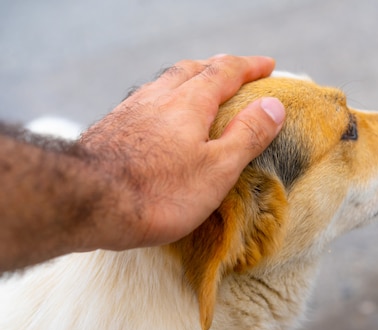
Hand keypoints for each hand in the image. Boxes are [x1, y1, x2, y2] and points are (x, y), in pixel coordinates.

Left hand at [81, 54, 284, 249]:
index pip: (225, 72)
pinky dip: (163, 98)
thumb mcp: (218, 168)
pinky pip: (144, 100)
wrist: (87, 201)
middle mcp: (158, 97)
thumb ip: (248, 134)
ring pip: (164, 82)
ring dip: (187, 78)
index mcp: (189, 103)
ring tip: (198, 86)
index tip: (268, 65)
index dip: (249, 67)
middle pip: (191, 69)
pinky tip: (159, 114)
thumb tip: (274, 105)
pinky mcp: (111, 128)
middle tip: (234, 71)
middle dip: (217, 66)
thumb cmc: (160, 191)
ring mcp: (131, 110)